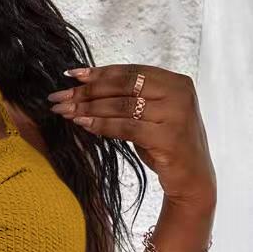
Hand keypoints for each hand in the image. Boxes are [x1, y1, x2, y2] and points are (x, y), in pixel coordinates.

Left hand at [47, 63, 216, 209]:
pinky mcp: (168, 137)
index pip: (131, 72)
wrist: (192, 179)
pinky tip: (82, 124)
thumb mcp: (151, 117)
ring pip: (122, 106)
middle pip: (124, 86)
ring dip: (89, 108)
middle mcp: (178, 93)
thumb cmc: (166, 147)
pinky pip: (127, 127)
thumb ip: (131, 100)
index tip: (72, 75)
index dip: (99, 72)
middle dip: (88, 91)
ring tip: (66, 112)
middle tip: (60, 97)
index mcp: (176, 82)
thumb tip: (86, 90)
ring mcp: (176, 114)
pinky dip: (102, 125)